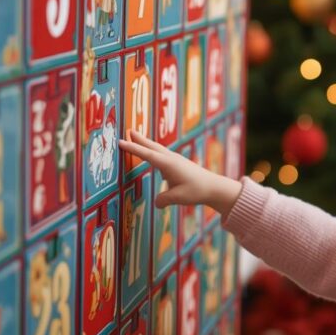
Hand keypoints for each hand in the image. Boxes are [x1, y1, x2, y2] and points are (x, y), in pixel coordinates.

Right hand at [119, 131, 242, 214]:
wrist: (214, 187)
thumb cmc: (197, 191)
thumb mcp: (178, 198)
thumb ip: (163, 200)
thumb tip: (156, 203)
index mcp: (168, 164)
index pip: (147, 155)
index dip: (133, 149)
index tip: (121, 142)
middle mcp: (171, 159)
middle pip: (152, 147)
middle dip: (140, 140)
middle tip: (128, 130)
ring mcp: (176, 160)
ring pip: (158, 149)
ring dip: (147, 144)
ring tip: (137, 138)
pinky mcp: (179, 164)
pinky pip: (163, 154)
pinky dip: (155, 151)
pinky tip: (153, 154)